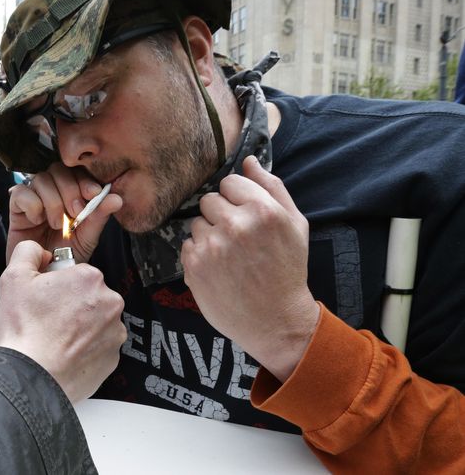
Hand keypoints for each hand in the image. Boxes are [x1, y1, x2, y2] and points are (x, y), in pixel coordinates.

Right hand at [0, 241, 126, 402]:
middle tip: (46, 319)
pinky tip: (64, 353)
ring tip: (53, 338)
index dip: (56, 285)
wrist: (31, 377)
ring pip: (95, 322)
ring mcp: (114, 332)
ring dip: (79, 327)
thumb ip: (28, 252)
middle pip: (88, 297)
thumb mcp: (13, 278)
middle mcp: (110, 302)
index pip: (75, 274)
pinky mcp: (113, 358)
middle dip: (70, 305)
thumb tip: (39, 250)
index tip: (44, 299)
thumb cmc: (24, 330)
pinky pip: (99, 346)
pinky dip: (84, 349)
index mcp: (89, 278)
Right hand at [7, 163, 121, 263]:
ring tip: (57, 224)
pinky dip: (32, 205)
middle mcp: (52, 192)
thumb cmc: (65, 257)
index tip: (94, 194)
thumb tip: (116, 198)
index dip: (85, 179)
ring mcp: (33, 198)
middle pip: (58, 170)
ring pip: (41, 179)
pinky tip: (37, 221)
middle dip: (70, 190)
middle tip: (75, 213)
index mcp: (71, 194)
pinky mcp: (16, 208)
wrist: (45, 278)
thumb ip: (99, 216)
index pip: (77, 172)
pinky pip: (21, 193)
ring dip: (53, 201)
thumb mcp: (87, 237)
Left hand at [181, 156, 318, 381]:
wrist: (275, 320)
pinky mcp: (194, 266)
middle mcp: (235, 225)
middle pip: (209, 200)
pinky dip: (199, 255)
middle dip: (221, 215)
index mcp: (263, 210)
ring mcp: (212, 246)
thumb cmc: (287, 269)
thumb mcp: (294, 224)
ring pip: (197, 223)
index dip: (237, 199)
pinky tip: (219, 270)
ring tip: (230, 257)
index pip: (230, 182)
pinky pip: (187, 245)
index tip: (246, 217)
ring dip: (209, 235)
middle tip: (238, 239)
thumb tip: (248, 161)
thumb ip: (272, 187)